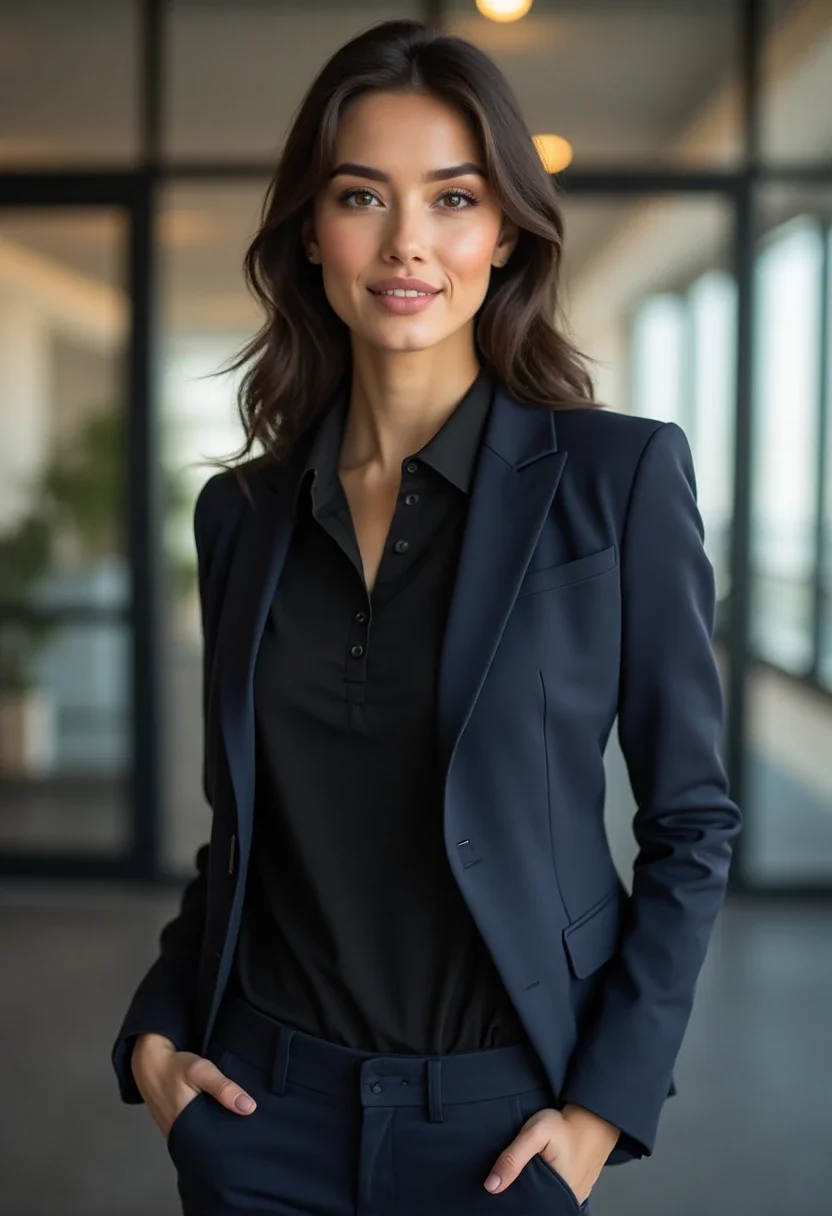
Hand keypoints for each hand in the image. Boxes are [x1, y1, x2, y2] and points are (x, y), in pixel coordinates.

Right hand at [130, 1032, 256, 1138]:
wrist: (149, 1062)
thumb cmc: (174, 1066)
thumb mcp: (200, 1071)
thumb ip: (223, 1088)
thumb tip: (249, 1108)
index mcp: (188, 1127)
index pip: (216, 1146)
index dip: (234, 1143)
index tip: (253, 1137)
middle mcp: (182, 1135)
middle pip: (211, 1143)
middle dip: (229, 1138)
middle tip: (250, 1131)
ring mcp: (178, 1132)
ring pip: (204, 1137)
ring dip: (219, 1130)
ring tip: (241, 1125)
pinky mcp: (177, 1125)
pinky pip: (197, 1131)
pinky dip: (209, 1125)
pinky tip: (222, 1116)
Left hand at [483, 1100, 619, 1204]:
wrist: (594, 1118)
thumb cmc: (566, 1126)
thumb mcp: (536, 1134)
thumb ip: (513, 1158)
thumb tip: (492, 1185)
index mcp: (556, 1196)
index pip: (526, 1206)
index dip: (512, 1196)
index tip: (505, 1182)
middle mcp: (567, 1201)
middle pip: (535, 1203)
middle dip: (523, 1191)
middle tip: (522, 1169)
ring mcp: (574, 1197)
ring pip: (546, 1199)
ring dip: (536, 1187)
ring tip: (531, 1169)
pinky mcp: (577, 1189)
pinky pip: (557, 1193)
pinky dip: (547, 1185)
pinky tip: (542, 1171)